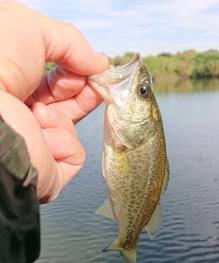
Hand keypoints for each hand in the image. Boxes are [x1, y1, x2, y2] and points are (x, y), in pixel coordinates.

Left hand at [0, 1, 107, 202]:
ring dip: (62, 116)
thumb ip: (70, 42)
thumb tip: (99, 62)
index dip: (79, 75)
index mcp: (15, 90)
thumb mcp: (32, 30)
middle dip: (84, 93)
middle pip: (68, 107)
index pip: (56, 85)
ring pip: (70, 131)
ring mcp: (34, 148)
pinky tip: (41, 134)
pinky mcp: (47, 174)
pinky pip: (73, 156)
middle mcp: (23, 119)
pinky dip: (63, 142)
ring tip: (39, 112)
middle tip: (95, 85)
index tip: (97, 69)